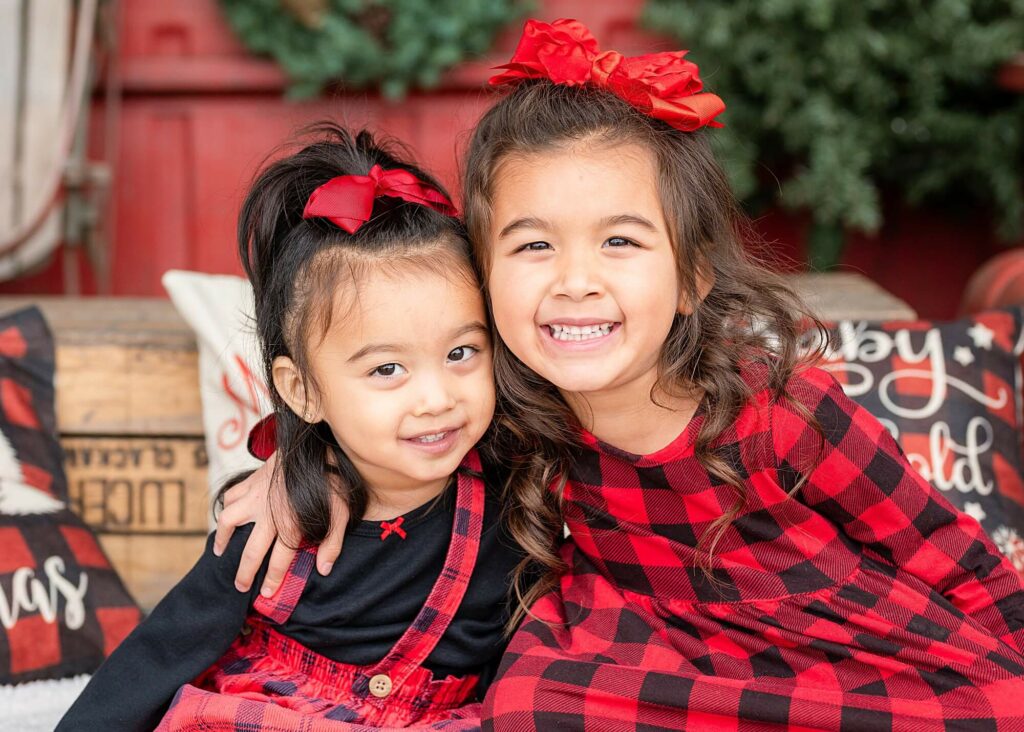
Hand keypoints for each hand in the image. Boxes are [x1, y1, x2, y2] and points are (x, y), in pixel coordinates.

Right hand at [213, 453, 347, 595]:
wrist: (318, 445)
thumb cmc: (332, 480)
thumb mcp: (340, 513)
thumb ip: (332, 543)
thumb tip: (323, 569)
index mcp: (291, 523)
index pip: (278, 560)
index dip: (272, 580)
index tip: (267, 595)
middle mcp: (269, 513)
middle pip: (251, 550)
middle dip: (244, 572)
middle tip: (239, 586)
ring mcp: (257, 495)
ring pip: (231, 521)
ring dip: (224, 539)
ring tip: (221, 551)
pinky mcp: (252, 480)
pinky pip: (231, 496)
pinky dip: (226, 508)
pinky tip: (227, 516)